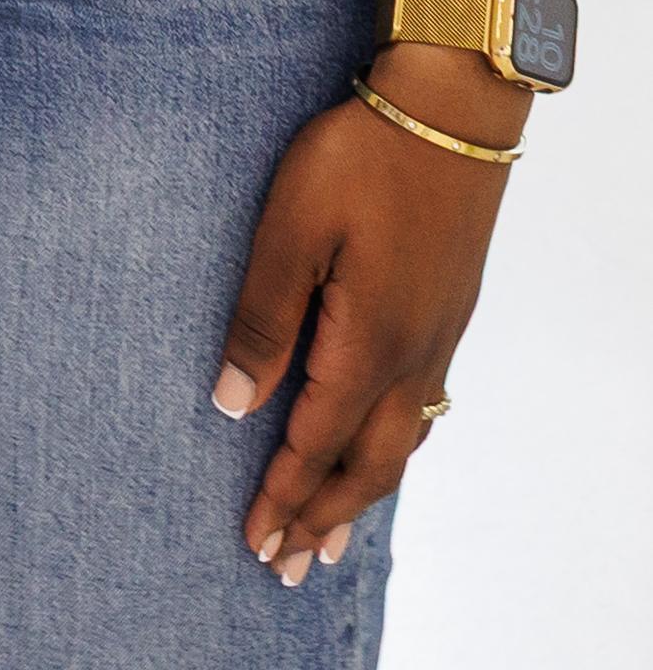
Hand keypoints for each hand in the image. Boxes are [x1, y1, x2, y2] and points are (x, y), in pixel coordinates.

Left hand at [216, 69, 514, 582]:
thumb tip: (233, 404)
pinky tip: (380, 452)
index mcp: (368, 345)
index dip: (282, 494)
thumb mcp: (291, 230)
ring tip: (330, 537)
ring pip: (398, 446)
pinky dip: (391, 453)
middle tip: (286, 567)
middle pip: (365, 466)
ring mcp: (436, 341)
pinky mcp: (445, 317)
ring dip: (359, 495)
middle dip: (322, 518)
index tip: (254, 541)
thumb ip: (263, 319)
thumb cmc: (360, 160)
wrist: (450, 115)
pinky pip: (419, 414)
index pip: (315, 443)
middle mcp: (411, 360)